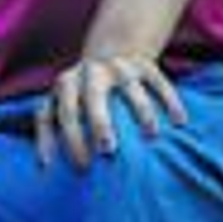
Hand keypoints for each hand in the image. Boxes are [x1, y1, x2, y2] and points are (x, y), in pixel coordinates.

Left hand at [35, 55, 187, 169]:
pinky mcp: (144, 65)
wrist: (109, 52)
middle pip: (92, 97)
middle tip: (108, 151)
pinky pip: (159, 81)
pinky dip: (170, 100)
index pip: (62, 114)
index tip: (82, 169)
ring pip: (130, 87)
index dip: (69, 140)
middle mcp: (89, 73)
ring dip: (141, 110)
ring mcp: (118, 67)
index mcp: (65, 85)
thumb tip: (43, 168)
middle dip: (99, 123)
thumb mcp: (59, 103)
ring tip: (151, 135)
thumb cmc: (80, 94)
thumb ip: (49, 129)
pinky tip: (179, 122)